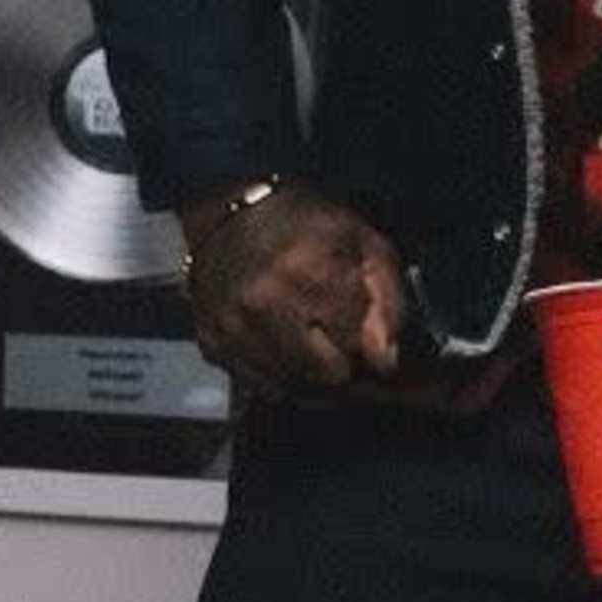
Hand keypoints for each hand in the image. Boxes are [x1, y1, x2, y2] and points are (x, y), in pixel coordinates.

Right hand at [180, 182, 409, 397]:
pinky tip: (282, 346)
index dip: (367, 342)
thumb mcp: (365, 245)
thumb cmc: (306, 226)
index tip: (362, 329)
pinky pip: (260, 384)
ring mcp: (233, 327)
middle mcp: (265, 305)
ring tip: (310, 342)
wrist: (230, 213)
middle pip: (325, 376)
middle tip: (336, 339)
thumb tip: (385, 362)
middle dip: (340, 363)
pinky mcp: (213, 344)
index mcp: (310, 272)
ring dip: (309, 373)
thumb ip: (388, 303)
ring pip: (293, 387)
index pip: (355, 346)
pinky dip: (278, 374)